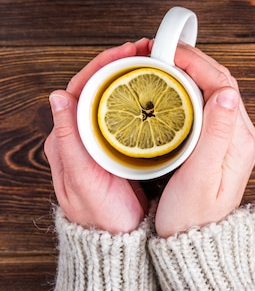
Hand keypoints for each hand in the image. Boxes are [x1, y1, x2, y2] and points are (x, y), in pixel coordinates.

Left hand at [44, 39, 150, 232]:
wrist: (117, 241)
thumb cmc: (100, 215)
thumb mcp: (82, 178)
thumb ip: (69, 139)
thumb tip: (58, 96)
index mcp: (68, 137)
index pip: (83, 87)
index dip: (105, 64)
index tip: (129, 50)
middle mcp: (83, 134)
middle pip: (101, 86)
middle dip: (124, 63)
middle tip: (150, 50)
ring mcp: (103, 140)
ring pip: (117, 98)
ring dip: (136, 77)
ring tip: (158, 64)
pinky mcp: (121, 147)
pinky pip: (130, 114)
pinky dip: (144, 98)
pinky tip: (161, 93)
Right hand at [154, 43, 254, 236]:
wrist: (196, 242)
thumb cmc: (193, 218)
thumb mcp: (201, 177)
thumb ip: (216, 135)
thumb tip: (227, 93)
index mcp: (240, 140)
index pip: (222, 85)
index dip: (195, 62)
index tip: (168, 50)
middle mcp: (242, 135)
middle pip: (222, 82)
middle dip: (193, 60)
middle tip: (162, 48)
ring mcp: (233, 138)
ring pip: (216, 90)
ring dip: (193, 71)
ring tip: (164, 60)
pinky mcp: (222, 142)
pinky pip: (209, 103)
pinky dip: (191, 87)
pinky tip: (173, 85)